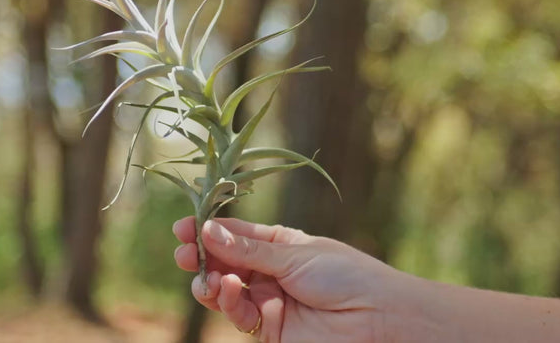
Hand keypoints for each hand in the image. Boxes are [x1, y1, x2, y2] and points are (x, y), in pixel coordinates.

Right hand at [172, 216, 398, 341]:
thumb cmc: (345, 275)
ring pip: (227, 291)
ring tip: (208, 279)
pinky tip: (230, 290)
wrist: (376, 318)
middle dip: (202, 258)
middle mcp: (272, 272)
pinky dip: (230, 302)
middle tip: (183, 254)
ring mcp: (269, 301)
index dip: (210, 231)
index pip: (237, 235)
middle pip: (226, 263)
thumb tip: (208, 233)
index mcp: (281, 245)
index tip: (183, 228)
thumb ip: (250, 251)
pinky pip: (240, 314)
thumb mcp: (295, 254)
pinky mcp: (270, 330)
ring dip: (211, 283)